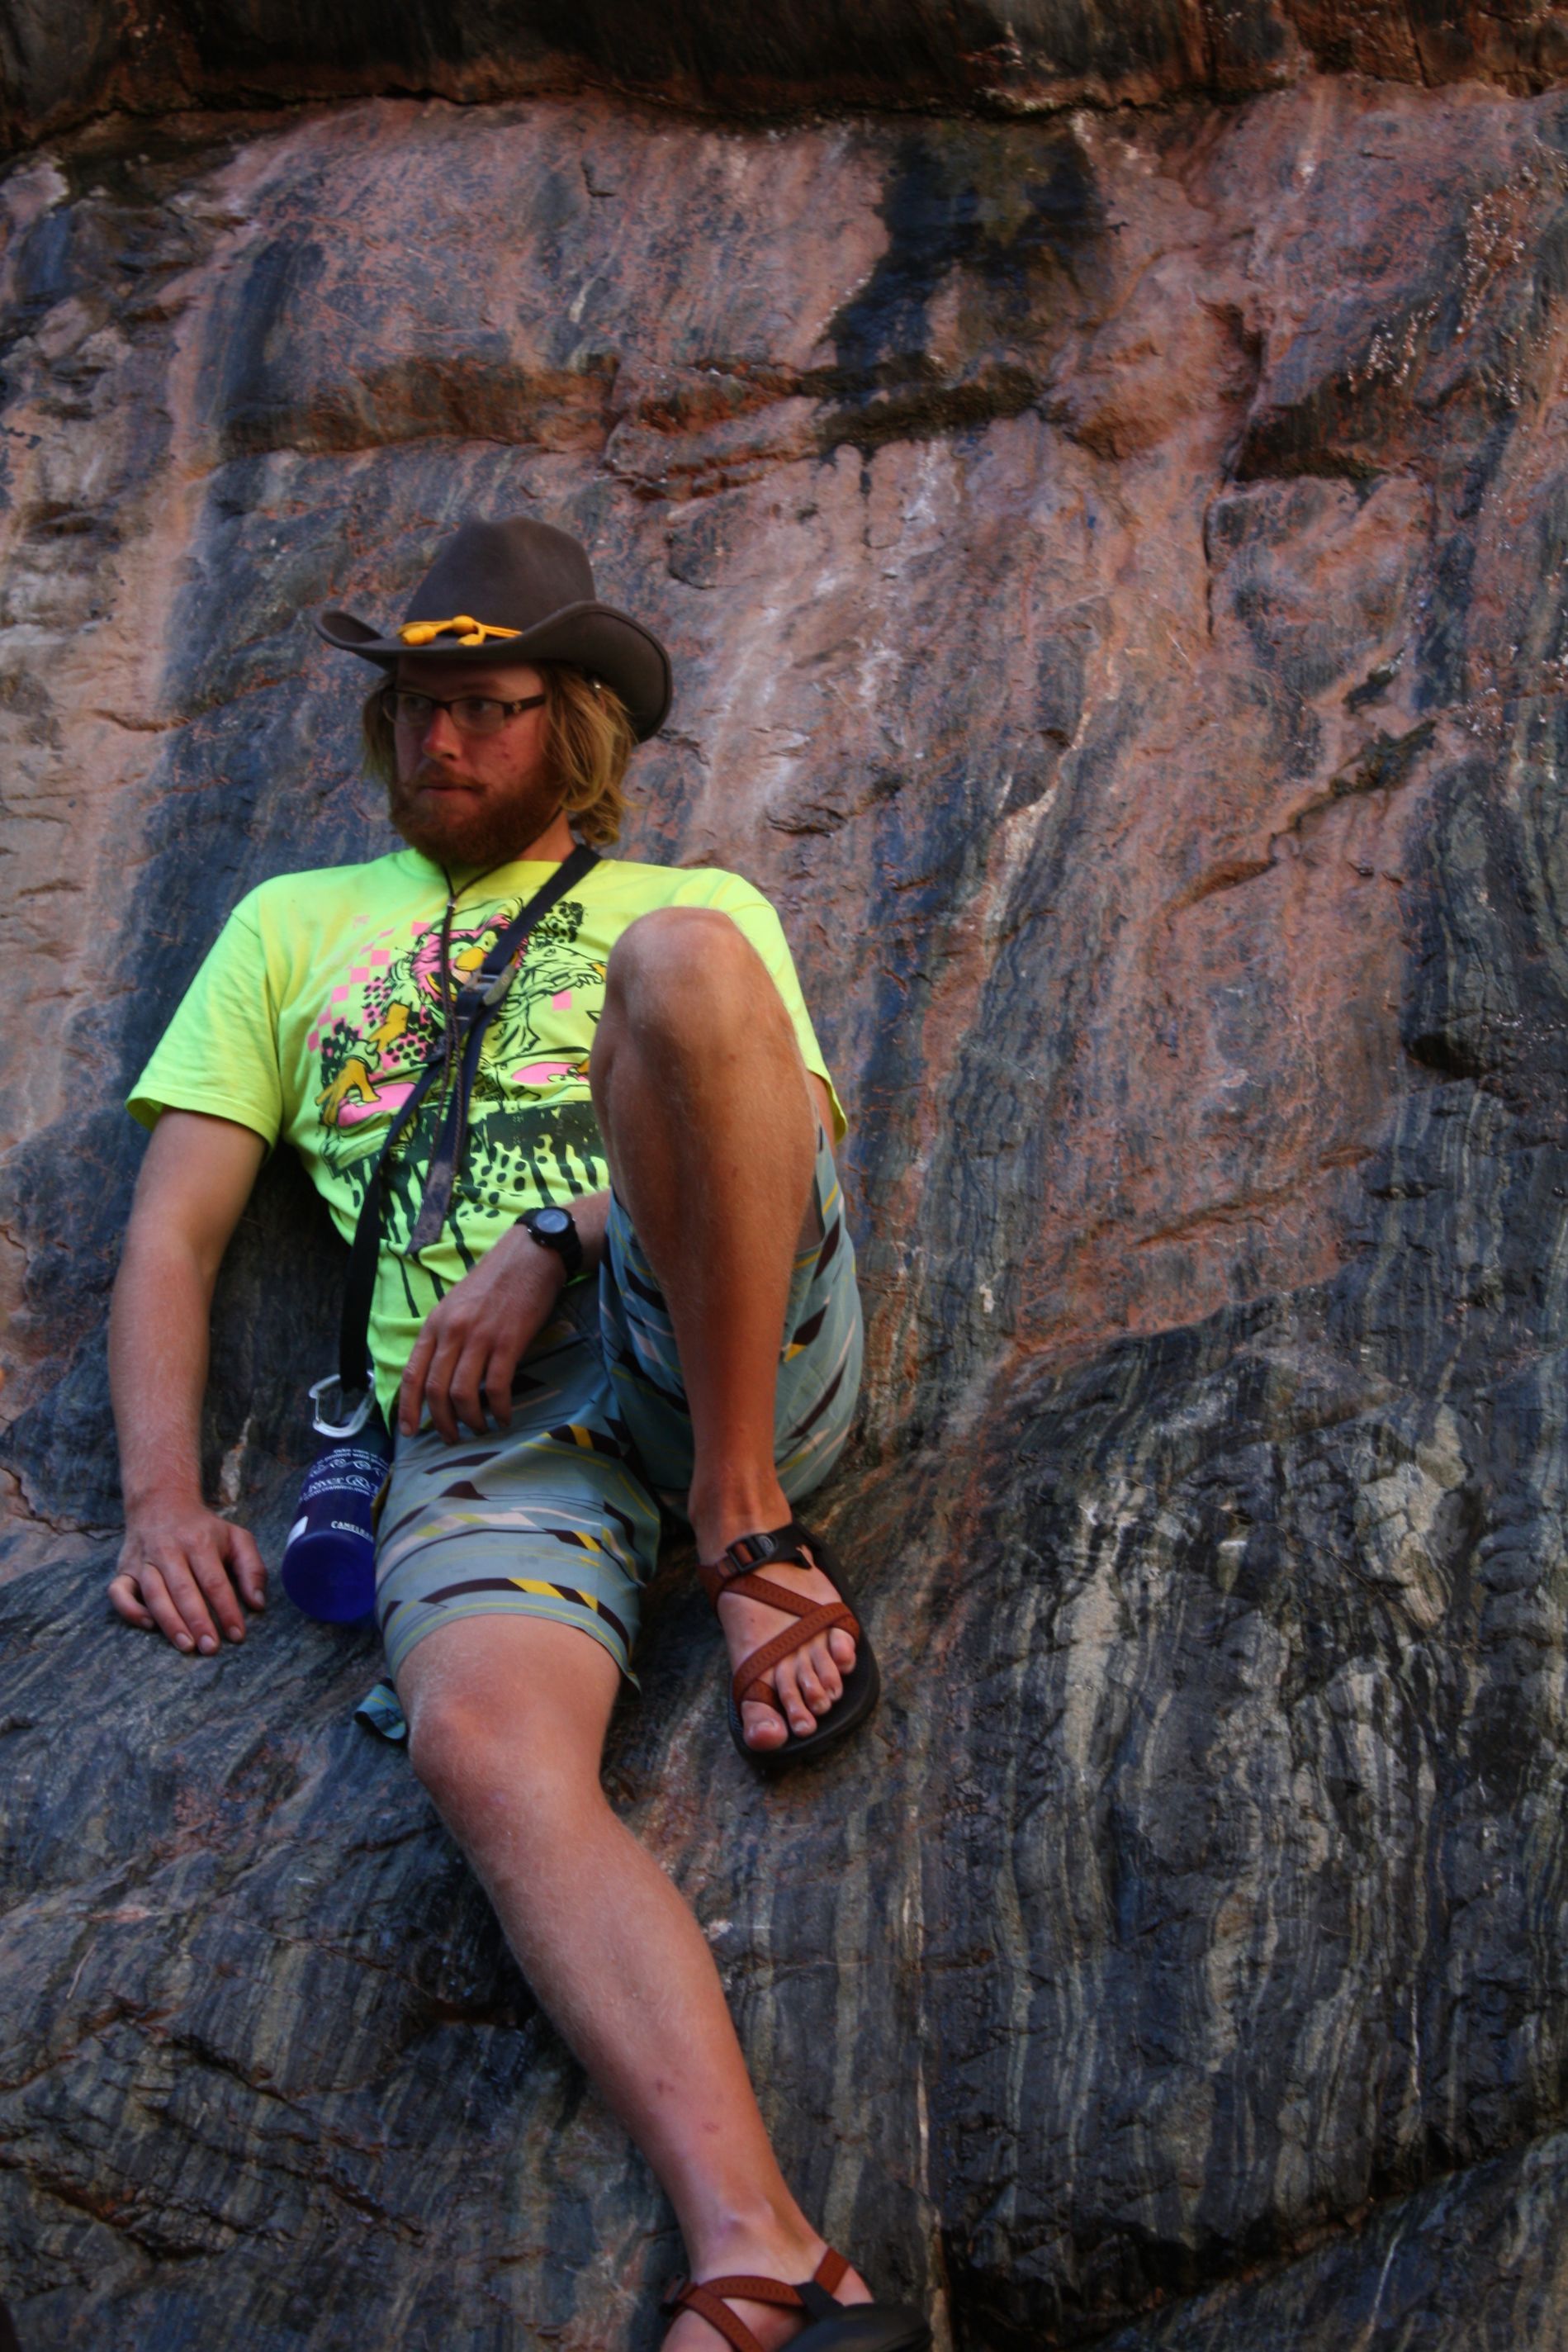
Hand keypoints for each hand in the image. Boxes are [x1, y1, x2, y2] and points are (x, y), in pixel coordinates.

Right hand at [108, 1499, 265, 1653]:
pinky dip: (130, 1610)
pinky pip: (119, 1592)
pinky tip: (149, 1626)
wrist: (160, 1503)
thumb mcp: (236, 1538)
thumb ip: (252, 1569)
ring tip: (187, 1646)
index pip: (214, 1581)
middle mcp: (169, 1550)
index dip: (226, 1610)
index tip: (237, 1635)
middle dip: (198, 1622)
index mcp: (199, 1542)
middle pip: (183, 1589)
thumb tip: (258, 1604)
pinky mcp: (124, 1569)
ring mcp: (144, 1560)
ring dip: (169, 1622)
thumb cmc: (204, 1529)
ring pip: (153, 1594)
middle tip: (211, 1648)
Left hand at [399, 1225, 566, 1442]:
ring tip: (478, 1429)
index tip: (409, 1431)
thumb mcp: (456, 1305)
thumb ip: (444, 1336)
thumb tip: (438, 1376)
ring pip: (463, 1393)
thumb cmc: (493, 1282)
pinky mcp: (509, 1342)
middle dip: (440, 1422)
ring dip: (469, 1420)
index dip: (407, 1407)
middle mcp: (452, 1332)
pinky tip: (504, 1417)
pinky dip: (498, 1409)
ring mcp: (480, 1337)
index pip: (412, 1373)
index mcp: (435, 1324)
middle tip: (450, 1438)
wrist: (529, 1257)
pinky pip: (497, 1387)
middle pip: (435, 1389)